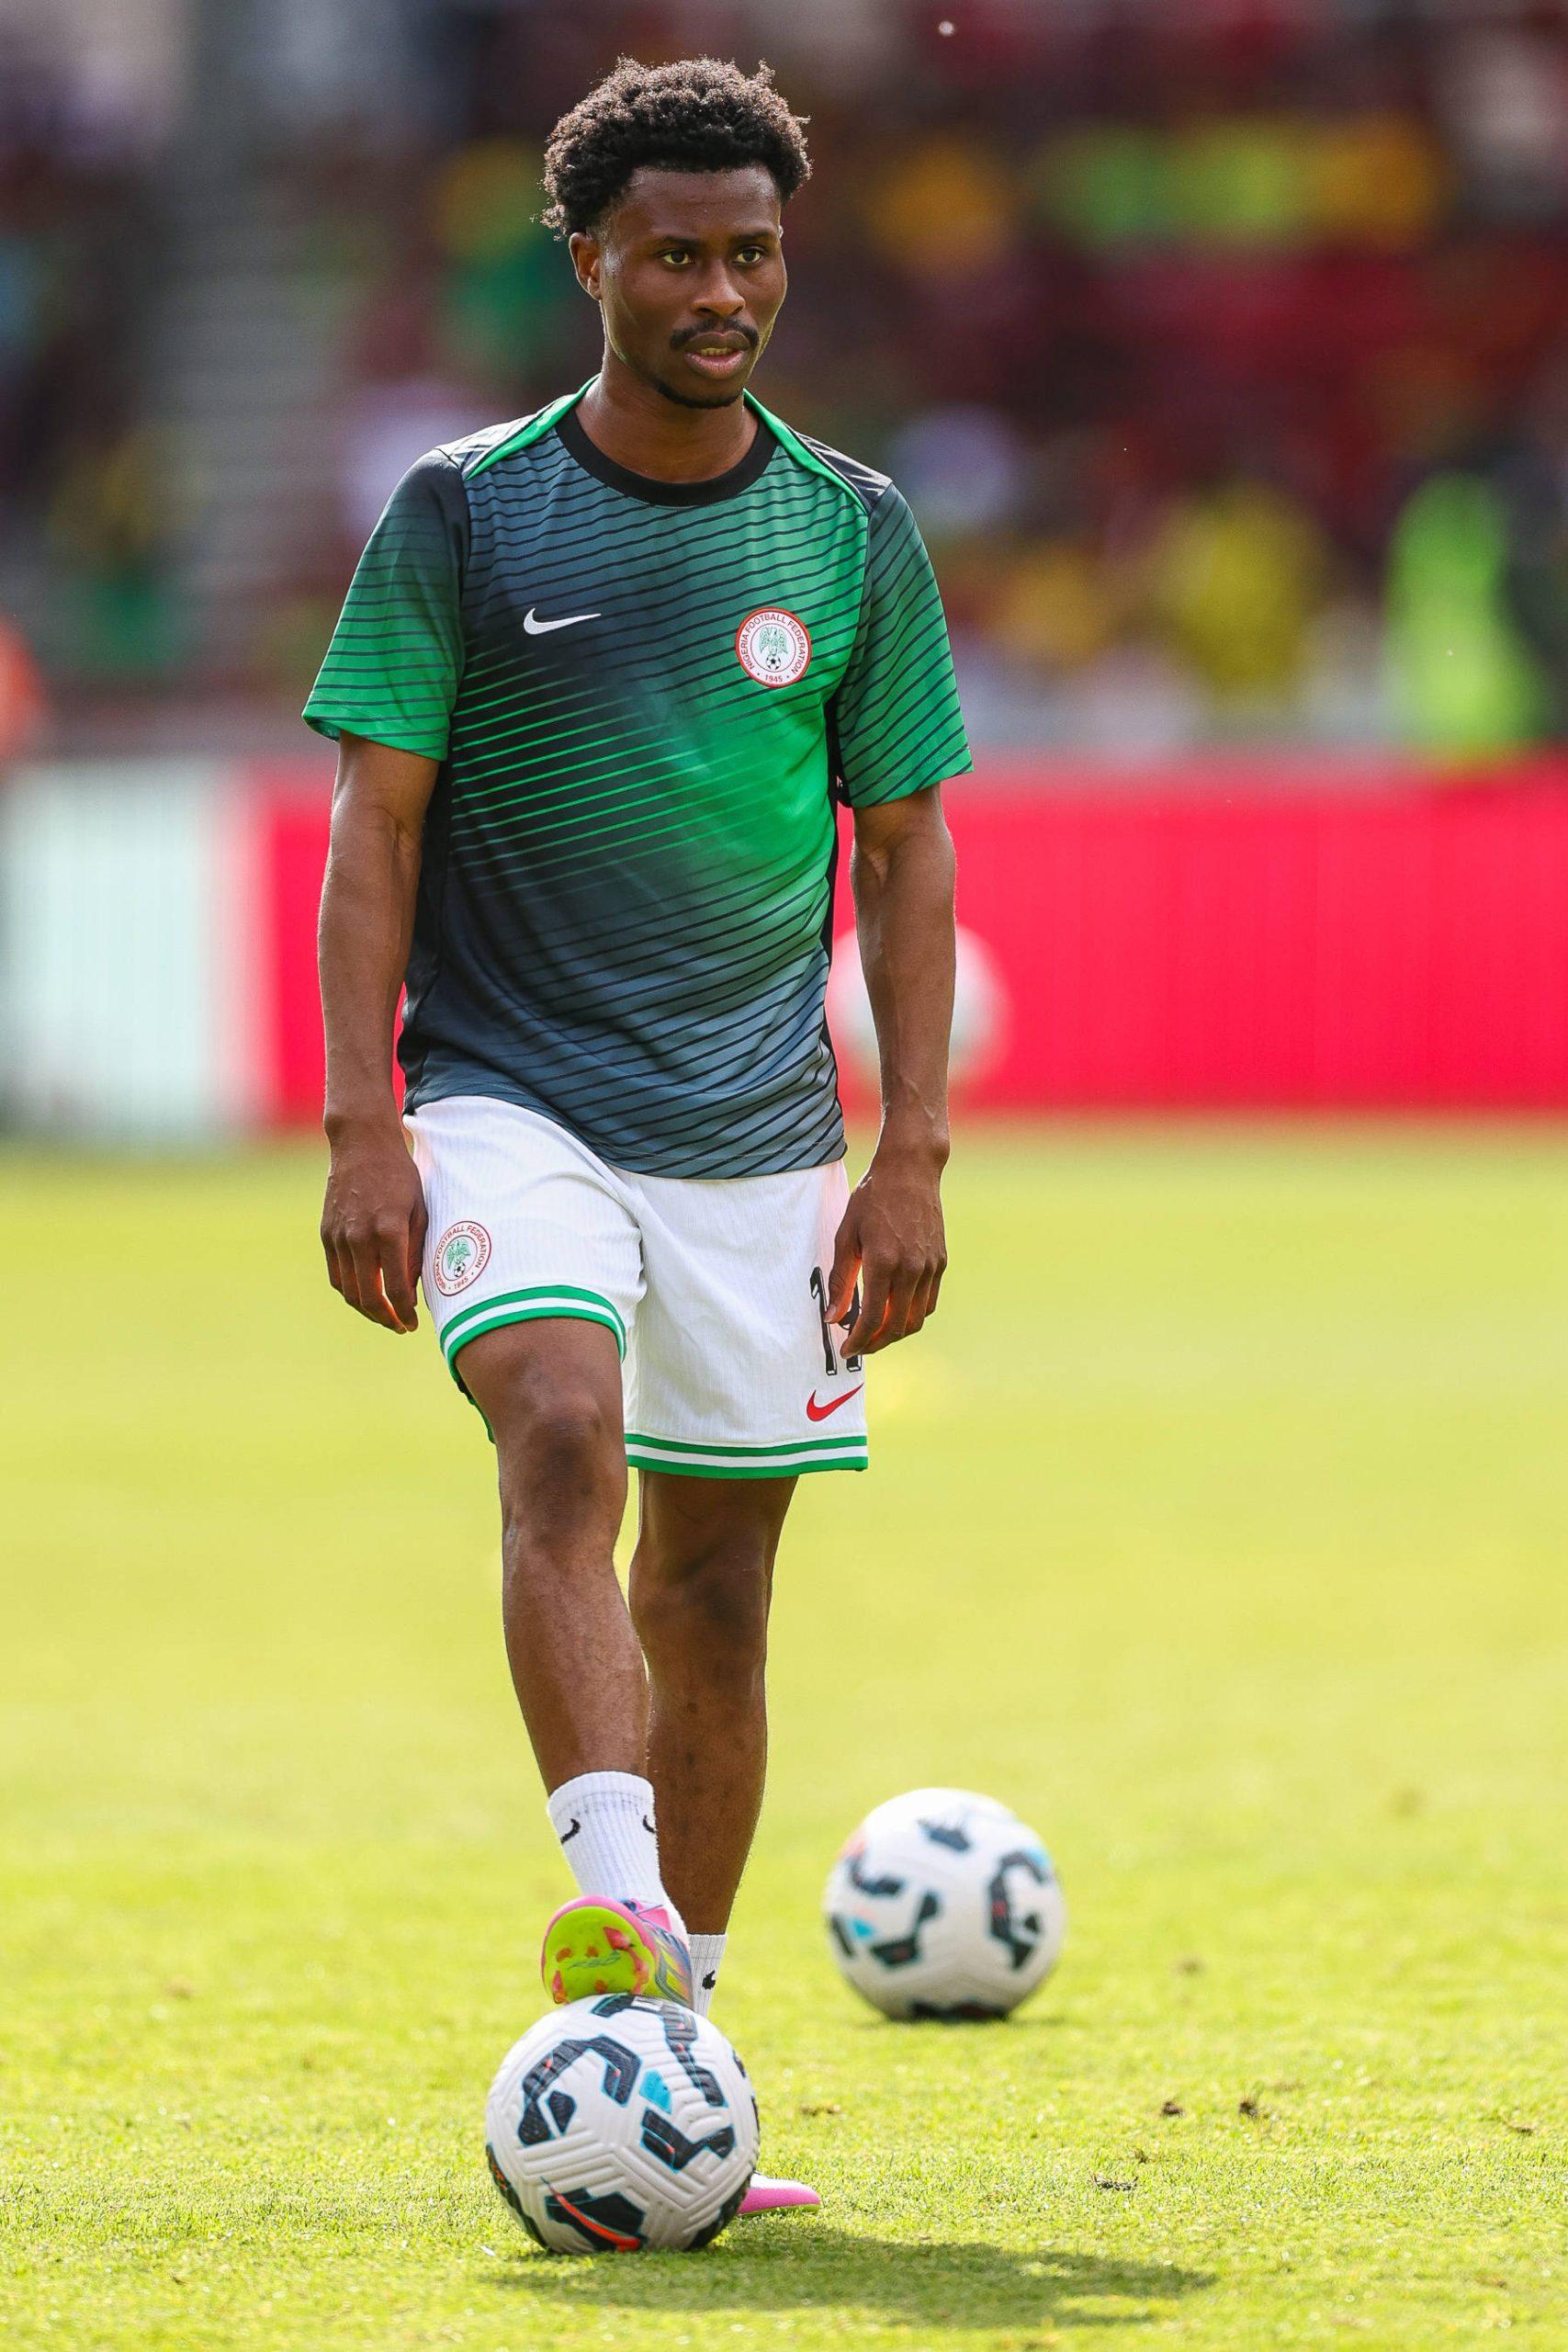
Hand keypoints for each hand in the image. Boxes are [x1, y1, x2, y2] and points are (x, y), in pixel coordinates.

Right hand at [320, 1118, 427, 1332]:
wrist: (361, 1144)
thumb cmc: (399, 1175)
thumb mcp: (420, 1209)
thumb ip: (417, 1251)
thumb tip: (414, 1288)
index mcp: (389, 1230)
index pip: (397, 1288)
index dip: (406, 1312)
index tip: (414, 1323)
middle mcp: (359, 1237)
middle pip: (368, 1297)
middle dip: (385, 1318)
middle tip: (400, 1326)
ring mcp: (338, 1236)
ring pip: (348, 1290)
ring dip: (366, 1309)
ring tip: (384, 1315)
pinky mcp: (326, 1233)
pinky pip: (336, 1274)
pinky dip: (349, 1291)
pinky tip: (365, 1295)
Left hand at [826, 1139, 947, 1356]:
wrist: (910, 1171)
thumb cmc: (872, 1198)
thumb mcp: (846, 1235)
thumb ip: (840, 1280)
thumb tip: (832, 1316)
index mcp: (884, 1262)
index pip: (873, 1319)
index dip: (858, 1342)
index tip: (846, 1350)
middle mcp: (912, 1269)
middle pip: (898, 1327)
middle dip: (876, 1344)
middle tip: (858, 1347)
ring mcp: (930, 1267)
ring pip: (916, 1319)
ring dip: (895, 1333)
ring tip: (875, 1333)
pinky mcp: (940, 1262)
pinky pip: (928, 1302)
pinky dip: (911, 1315)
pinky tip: (894, 1311)